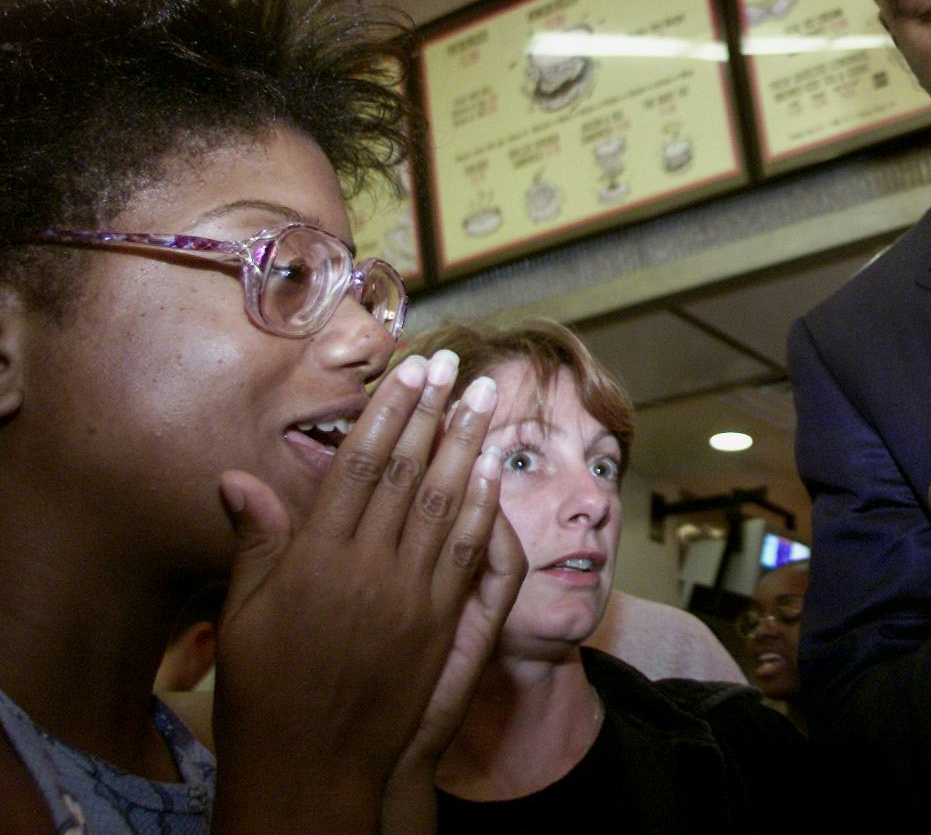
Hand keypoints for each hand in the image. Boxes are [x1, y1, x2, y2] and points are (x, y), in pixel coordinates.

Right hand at [211, 352, 513, 834]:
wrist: (311, 767)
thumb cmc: (265, 690)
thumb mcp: (244, 614)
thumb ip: (255, 542)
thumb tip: (235, 475)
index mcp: (314, 558)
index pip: (358, 466)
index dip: (388, 412)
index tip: (410, 370)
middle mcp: (367, 569)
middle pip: (408, 473)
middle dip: (434, 413)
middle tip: (457, 366)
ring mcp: (410, 596)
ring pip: (444, 504)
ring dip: (468, 447)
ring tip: (485, 402)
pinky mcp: (439, 624)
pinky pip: (467, 553)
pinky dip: (482, 506)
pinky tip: (494, 471)